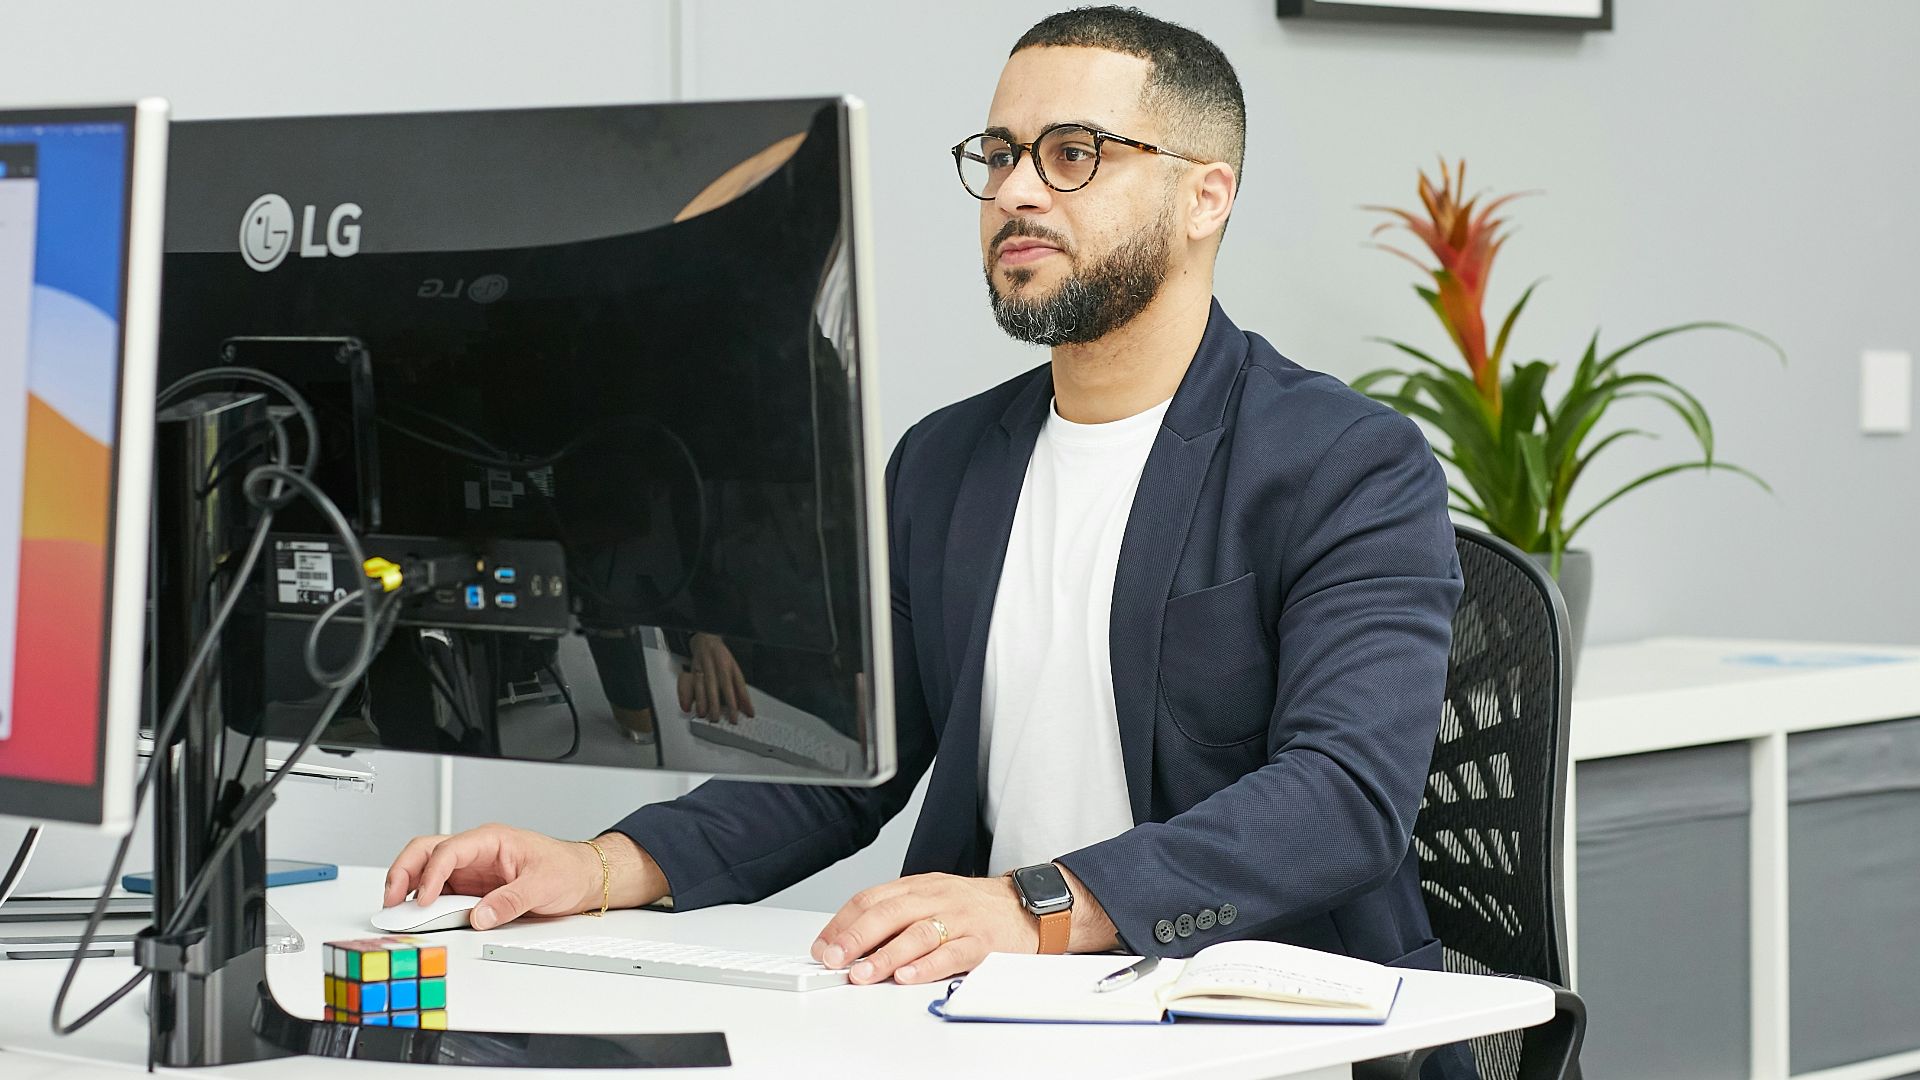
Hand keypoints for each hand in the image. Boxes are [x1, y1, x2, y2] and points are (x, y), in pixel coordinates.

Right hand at [383, 824, 666, 930]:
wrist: (584, 877)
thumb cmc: (567, 869)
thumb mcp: (542, 886)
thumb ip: (509, 901)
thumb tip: (479, 916)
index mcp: (491, 840)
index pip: (449, 850)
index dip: (430, 874)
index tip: (424, 900)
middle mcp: (477, 852)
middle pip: (426, 852)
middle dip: (403, 872)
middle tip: (392, 900)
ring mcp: (472, 870)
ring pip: (427, 870)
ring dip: (409, 887)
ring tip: (398, 911)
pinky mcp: (473, 888)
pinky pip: (441, 891)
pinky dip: (425, 902)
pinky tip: (418, 916)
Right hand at [677, 633, 754, 721]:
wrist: (706, 640)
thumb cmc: (722, 658)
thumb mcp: (735, 671)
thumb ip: (741, 691)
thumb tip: (748, 709)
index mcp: (731, 666)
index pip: (738, 684)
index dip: (743, 699)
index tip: (747, 713)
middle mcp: (718, 666)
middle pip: (721, 685)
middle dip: (721, 703)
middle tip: (721, 718)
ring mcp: (705, 667)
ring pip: (704, 685)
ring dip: (704, 701)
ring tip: (705, 715)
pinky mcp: (694, 669)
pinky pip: (692, 684)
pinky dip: (689, 696)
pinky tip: (689, 707)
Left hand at [809, 873, 1036, 985]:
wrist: (1025, 905)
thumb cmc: (973, 906)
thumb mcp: (930, 898)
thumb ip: (895, 917)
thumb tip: (851, 945)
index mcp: (918, 886)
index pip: (870, 898)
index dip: (842, 923)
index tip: (823, 946)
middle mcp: (936, 898)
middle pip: (889, 913)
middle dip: (856, 937)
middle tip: (834, 959)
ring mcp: (960, 919)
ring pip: (918, 933)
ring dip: (886, 955)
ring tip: (863, 973)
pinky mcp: (982, 942)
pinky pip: (953, 953)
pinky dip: (928, 966)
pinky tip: (908, 977)